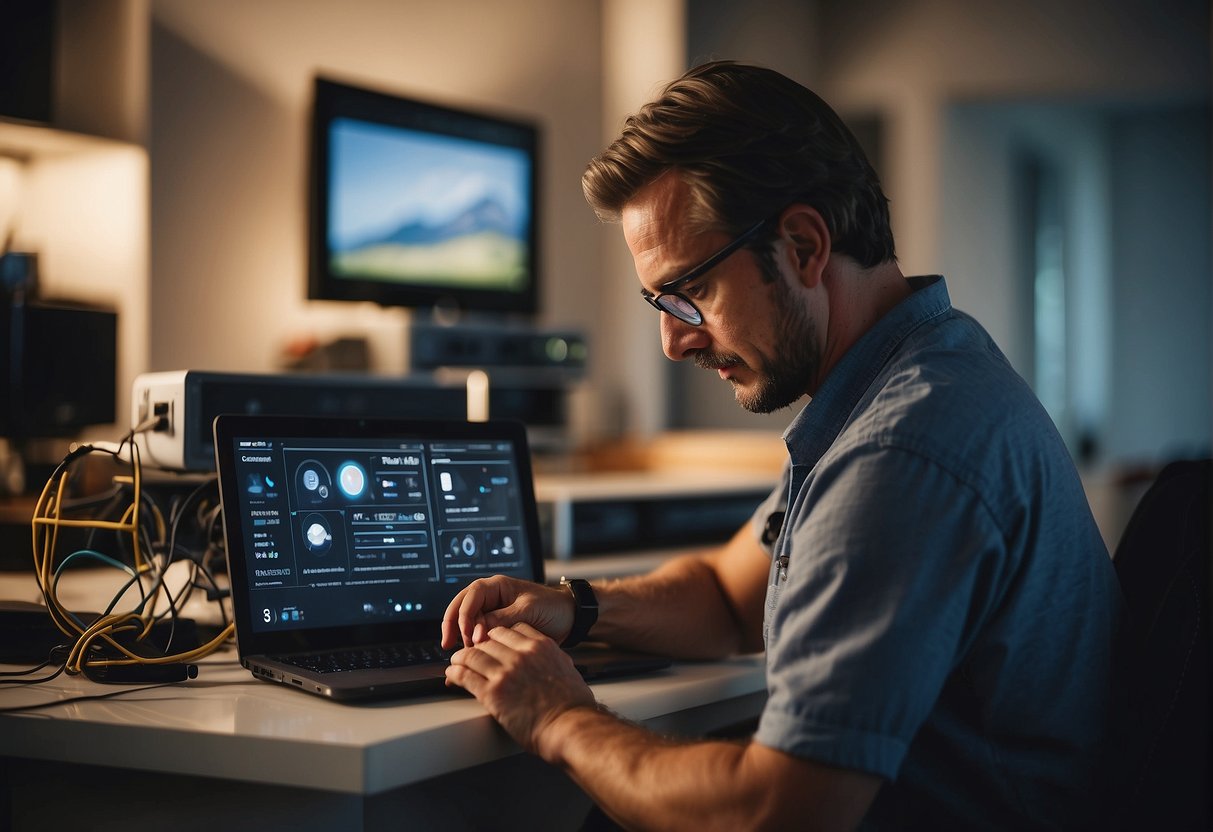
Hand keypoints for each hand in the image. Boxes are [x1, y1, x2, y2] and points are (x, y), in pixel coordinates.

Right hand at [441, 575, 572, 648]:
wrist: (569, 618)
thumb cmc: (552, 607)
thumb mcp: (528, 610)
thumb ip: (502, 618)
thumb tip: (478, 630)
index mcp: (498, 586)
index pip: (471, 596)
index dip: (465, 614)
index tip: (467, 634)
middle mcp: (491, 598)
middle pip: (461, 607)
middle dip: (452, 625)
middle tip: (449, 645)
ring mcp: (492, 612)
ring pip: (467, 622)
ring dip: (461, 637)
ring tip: (461, 655)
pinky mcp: (496, 628)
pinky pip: (478, 634)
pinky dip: (471, 646)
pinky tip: (468, 659)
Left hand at [445, 622, 595, 753]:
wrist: (571, 726)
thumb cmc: (573, 705)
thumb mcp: (567, 670)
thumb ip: (555, 660)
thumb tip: (556, 661)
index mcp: (540, 646)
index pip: (510, 630)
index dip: (496, 636)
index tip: (490, 642)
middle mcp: (521, 654)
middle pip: (488, 640)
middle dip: (477, 645)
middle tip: (470, 653)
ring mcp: (505, 672)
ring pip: (472, 655)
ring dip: (460, 658)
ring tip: (455, 662)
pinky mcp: (493, 693)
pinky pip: (466, 676)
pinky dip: (455, 674)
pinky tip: (452, 675)